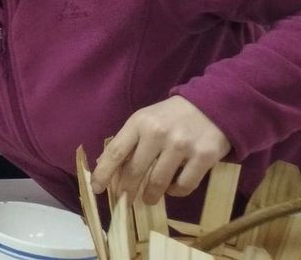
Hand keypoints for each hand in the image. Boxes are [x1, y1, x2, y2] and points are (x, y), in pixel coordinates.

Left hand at [90, 96, 230, 204]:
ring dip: (151, 195)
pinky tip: (173, 188)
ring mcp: (182, 145)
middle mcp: (158, 133)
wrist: (212, 106)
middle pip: (135, 171)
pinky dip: (176, 191)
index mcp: (139, 122)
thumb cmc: (171, 116)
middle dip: (127, 190)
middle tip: (125, 200)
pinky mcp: (204, 157)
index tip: (96, 188)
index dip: (103, 173)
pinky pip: (184, 185)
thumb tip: (105, 166)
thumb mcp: (145, 121)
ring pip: (159, 182)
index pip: (115, 152)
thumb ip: (128, 141)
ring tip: (149, 198)